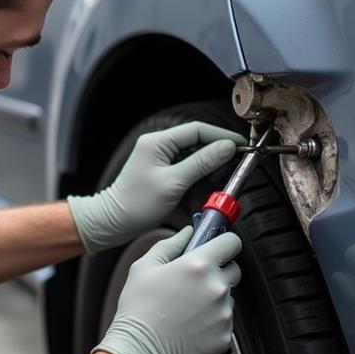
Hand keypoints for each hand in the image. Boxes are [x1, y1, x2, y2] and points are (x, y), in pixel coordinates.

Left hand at [67, 122, 243, 254]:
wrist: (113, 223)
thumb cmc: (136, 204)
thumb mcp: (173, 183)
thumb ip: (201, 163)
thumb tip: (227, 148)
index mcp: (158, 142)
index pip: (197, 130)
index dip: (222, 136)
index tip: (241, 146)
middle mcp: (160, 148)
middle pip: (198, 146)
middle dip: (216, 162)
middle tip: (234, 172)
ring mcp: (162, 162)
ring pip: (196, 164)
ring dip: (207, 179)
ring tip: (216, 193)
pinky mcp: (164, 177)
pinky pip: (188, 177)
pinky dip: (197, 188)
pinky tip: (200, 202)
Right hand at [94, 226, 241, 353]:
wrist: (139, 351)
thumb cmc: (138, 310)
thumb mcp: (145, 267)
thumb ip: (170, 245)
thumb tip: (187, 233)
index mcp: (198, 265)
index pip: (232, 243)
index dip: (224, 243)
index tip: (218, 247)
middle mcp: (216, 287)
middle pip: (233, 270)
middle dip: (218, 271)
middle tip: (195, 282)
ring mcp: (223, 313)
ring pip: (228, 297)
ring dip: (214, 298)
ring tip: (187, 308)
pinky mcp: (224, 336)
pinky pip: (225, 322)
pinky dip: (212, 322)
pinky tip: (190, 325)